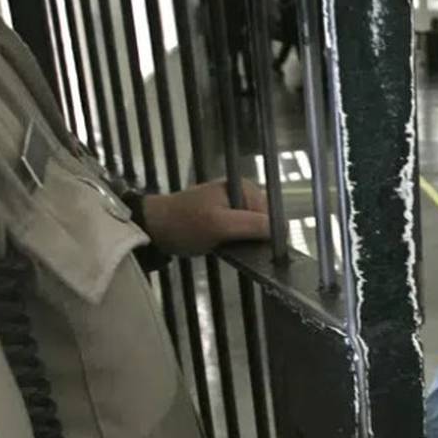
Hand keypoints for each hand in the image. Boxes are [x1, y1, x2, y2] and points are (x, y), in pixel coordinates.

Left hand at [141, 178, 269, 256]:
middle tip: (238, 249)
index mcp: (245, 187)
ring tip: (230, 249)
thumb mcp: (220, 225)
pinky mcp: (226, 218)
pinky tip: (227, 248)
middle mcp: (243, 193)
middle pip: (264, 222)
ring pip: (254, 230)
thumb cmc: (185, 224)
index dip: (268, 235)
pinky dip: (238, 243)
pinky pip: (242, 233)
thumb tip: (283, 229)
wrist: (155, 228)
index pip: (272, 214)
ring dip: (246, 243)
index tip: (257, 250)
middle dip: (256, 239)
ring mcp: (234, 205)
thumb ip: (252, 225)